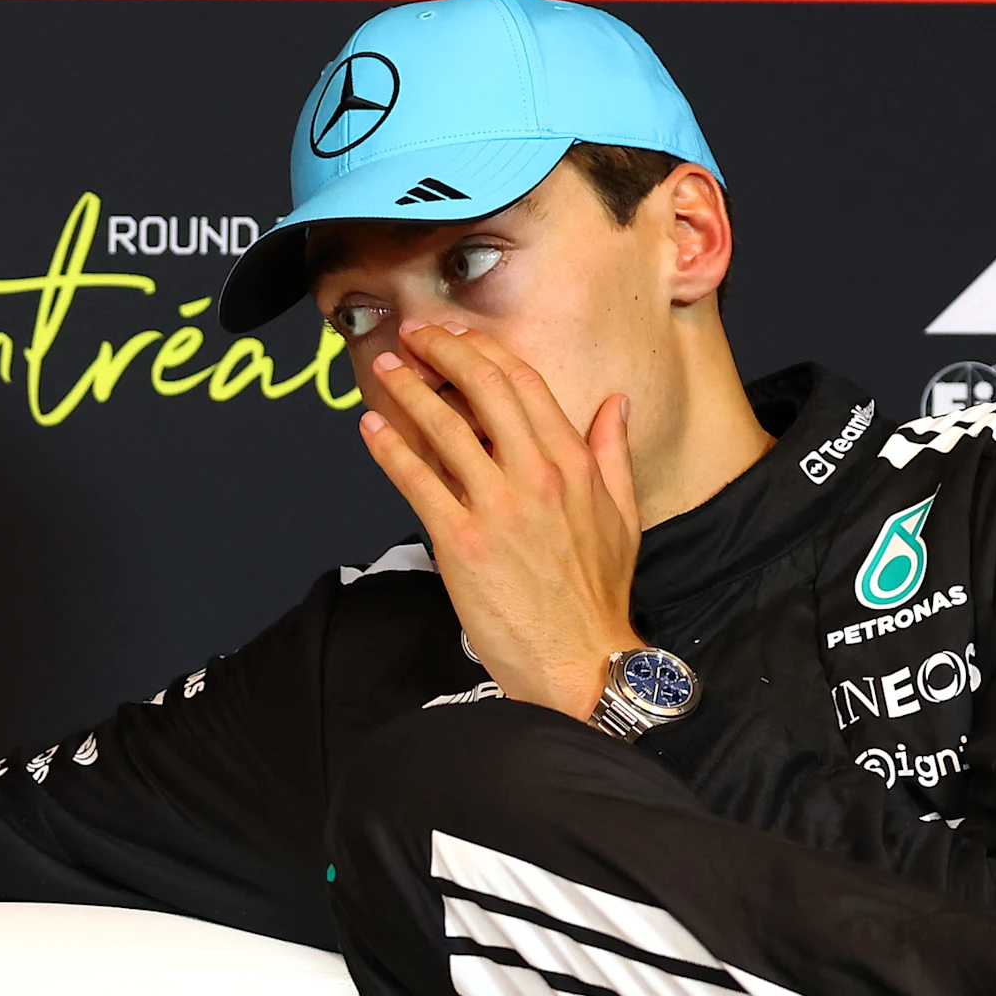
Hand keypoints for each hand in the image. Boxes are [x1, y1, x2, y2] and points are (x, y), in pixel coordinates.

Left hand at [356, 323, 641, 718]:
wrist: (580, 659)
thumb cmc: (598, 595)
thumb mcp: (623, 516)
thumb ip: (613, 454)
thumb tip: (615, 404)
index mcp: (573, 462)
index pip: (523, 384)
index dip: (484, 352)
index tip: (458, 338)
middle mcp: (536, 474)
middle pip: (482, 390)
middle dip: (442, 352)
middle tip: (413, 337)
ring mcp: (497, 506)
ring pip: (444, 427)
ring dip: (408, 390)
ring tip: (384, 369)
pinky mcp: (461, 541)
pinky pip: (417, 480)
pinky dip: (390, 447)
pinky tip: (371, 426)